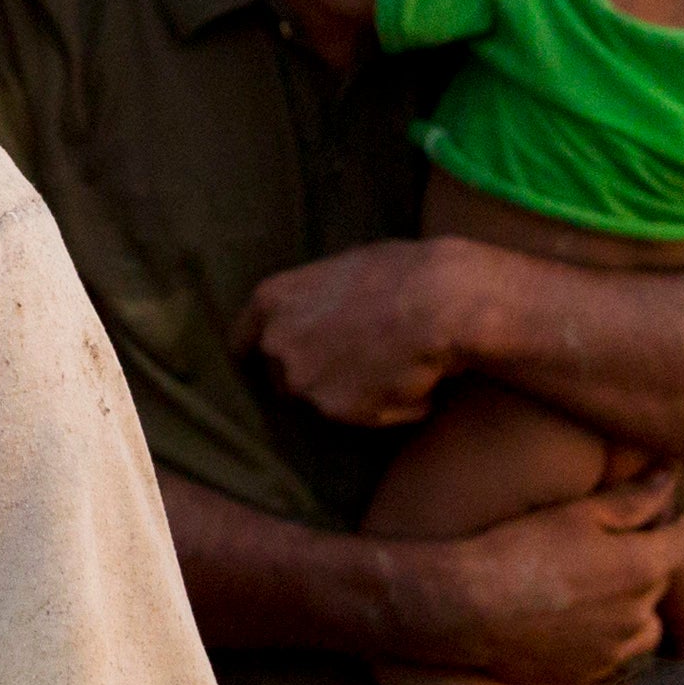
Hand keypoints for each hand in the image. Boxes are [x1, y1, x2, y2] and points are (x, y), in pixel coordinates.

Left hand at [235, 239, 485, 428]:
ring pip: (323, 401)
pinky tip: (417, 382)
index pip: (242, 343)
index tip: (270, 363)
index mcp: (272, 301)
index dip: (261, 355)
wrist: (441, 302)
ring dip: (353, 393)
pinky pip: (366, 416)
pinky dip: (391, 407)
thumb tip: (328, 313)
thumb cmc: (403, 271)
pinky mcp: (340, 412)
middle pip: (282, 378)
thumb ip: (320, 299)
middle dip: (312, 375)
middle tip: (356, 363)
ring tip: (397, 368)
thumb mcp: (346, 268)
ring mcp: (305, 383)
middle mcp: (278, 346)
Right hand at [413, 481, 683, 684]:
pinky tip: (583, 619)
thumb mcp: (578, 513)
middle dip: (652, 558)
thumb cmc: (519, 549)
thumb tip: (672, 474)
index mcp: (642, 567)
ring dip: (637, 603)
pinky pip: (617, 651)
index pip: (683, 540)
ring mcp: (615, 648)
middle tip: (627, 539)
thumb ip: (633, 497)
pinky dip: (612, 634)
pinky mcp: (589, 672)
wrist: (467, 608)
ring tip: (608, 587)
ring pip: (645, 622)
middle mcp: (637, 613)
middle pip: (660, 579)